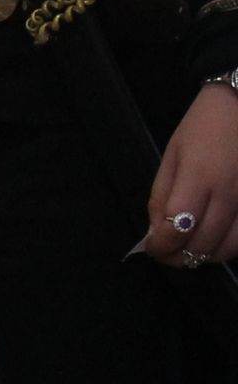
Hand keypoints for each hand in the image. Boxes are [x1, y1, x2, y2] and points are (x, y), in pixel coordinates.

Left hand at [147, 80, 237, 265]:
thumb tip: (156, 234)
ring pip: (230, 248)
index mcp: (200, 177)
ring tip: (192, 247)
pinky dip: (231, 245)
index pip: (175, 231)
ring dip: (207, 255)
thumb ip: (161, 197)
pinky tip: (219, 237)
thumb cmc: (207, 125)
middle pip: (203, 246)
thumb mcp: (173, 155)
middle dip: (179, 257)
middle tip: (169, 253)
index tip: (153, 247)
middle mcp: (231, 192)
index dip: (160, 248)